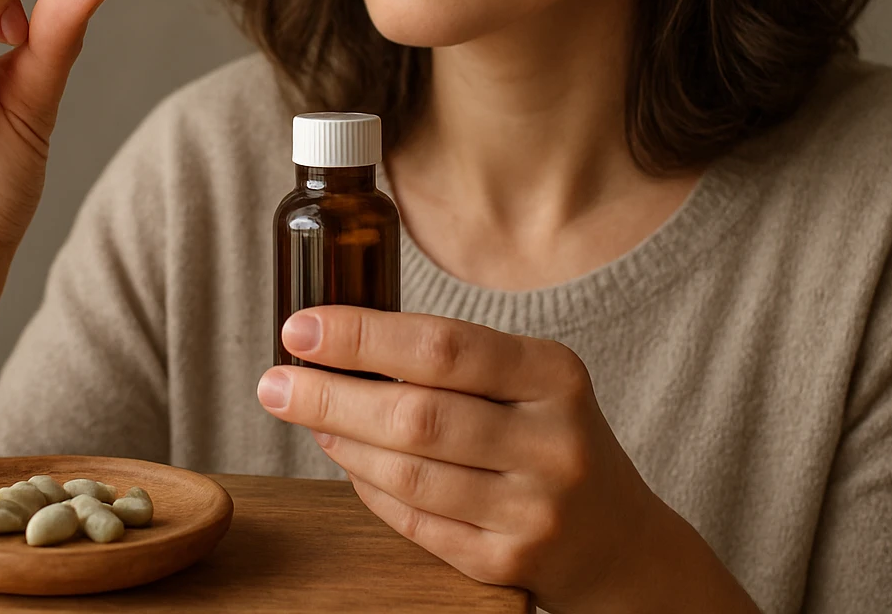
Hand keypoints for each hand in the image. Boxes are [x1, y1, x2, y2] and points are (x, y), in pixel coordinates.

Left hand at [257, 307, 759, 612]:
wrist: (617, 539)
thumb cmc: (549, 437)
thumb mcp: (530, 381)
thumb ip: (453, 360)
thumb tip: (337, 337)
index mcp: (554, 376)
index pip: (444, 347)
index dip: (362, 337)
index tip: (300, 329)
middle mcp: (552, 443)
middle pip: (417, 416)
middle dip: (330, 396)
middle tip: (275, 382)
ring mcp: (533, 510)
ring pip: (409, 473)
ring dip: (341, 441)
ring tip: (303, 414)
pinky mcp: (507, 563)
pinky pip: (415, 520)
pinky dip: (368, 486)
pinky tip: (345, 457)